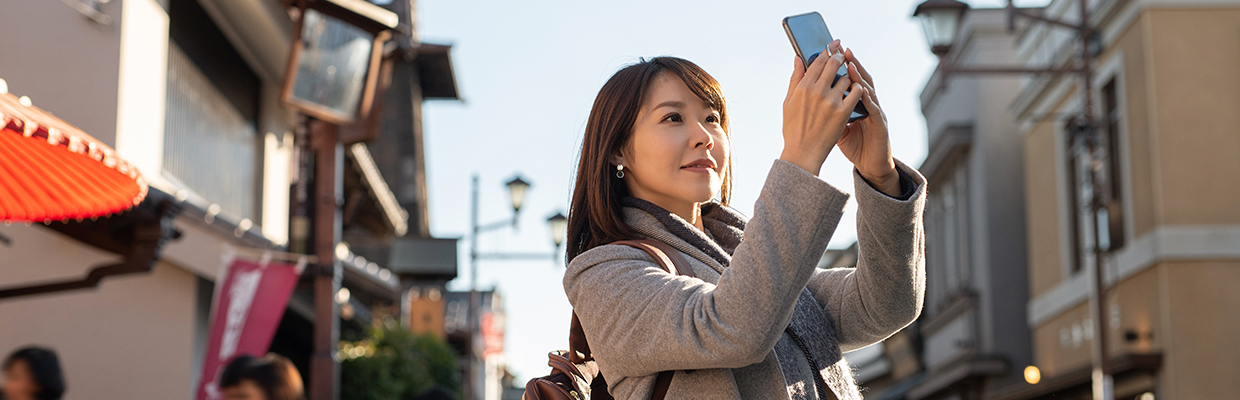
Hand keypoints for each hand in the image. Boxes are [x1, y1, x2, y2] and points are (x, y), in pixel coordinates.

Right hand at [780, 40, 863, 175]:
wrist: (803, 152)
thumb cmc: (794, 129)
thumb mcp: (789, 102)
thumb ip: (795, 78)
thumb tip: (799, 59)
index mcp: (802, 87)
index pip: (818, 61)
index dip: (827, 50)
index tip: (833, 44)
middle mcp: (817, 91)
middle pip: (833, 64)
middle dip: (840, 56)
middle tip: (843, 54)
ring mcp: (831, 101)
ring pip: (845, 77)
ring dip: (847, 76)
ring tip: (846, 79)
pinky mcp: (843, 111)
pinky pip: (855, 92)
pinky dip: (856, 88)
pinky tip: (855, 89)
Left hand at [836, 47, 899, 196]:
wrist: (870, 165)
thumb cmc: (855, 144)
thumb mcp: (837, 124)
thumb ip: (827, 107)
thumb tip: (812, 93)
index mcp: (856, 102)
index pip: (848, 79)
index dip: (840, 65)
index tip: (829, 51)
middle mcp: (868, 103)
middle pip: (860, 79)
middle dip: (851, 63)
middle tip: (841, 49)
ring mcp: (875, 112)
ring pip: (869, 90)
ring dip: (860, 76)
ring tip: (850, 63)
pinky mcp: (880, 124)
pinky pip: (874, 109)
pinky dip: (868, 98)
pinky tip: (860, 90)